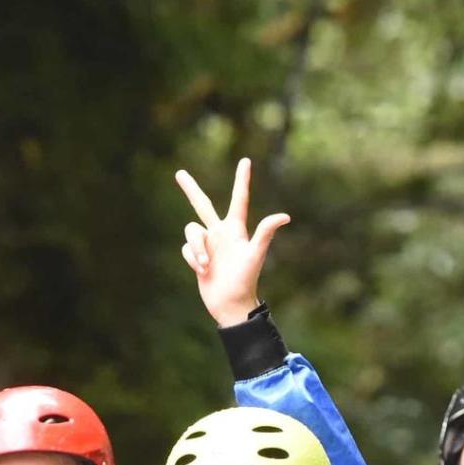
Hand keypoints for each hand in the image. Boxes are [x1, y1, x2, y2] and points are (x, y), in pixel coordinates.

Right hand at [176, 157, 291, 327]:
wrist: (230, 304)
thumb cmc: (246, 279)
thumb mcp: (255, 255)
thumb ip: (265, 233)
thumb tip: (285, 216)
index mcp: (236, 228)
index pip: (239, 198)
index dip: (242, 179)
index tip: (246, 160)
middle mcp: (220, 232)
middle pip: (202, 204)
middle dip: (190, 189)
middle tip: (179, 173)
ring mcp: (208, 245)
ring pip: (191, 231)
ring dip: (195, 247)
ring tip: (205, 265)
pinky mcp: (197, 257)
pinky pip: (186, 249)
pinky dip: (192, 258)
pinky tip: (203, 271)